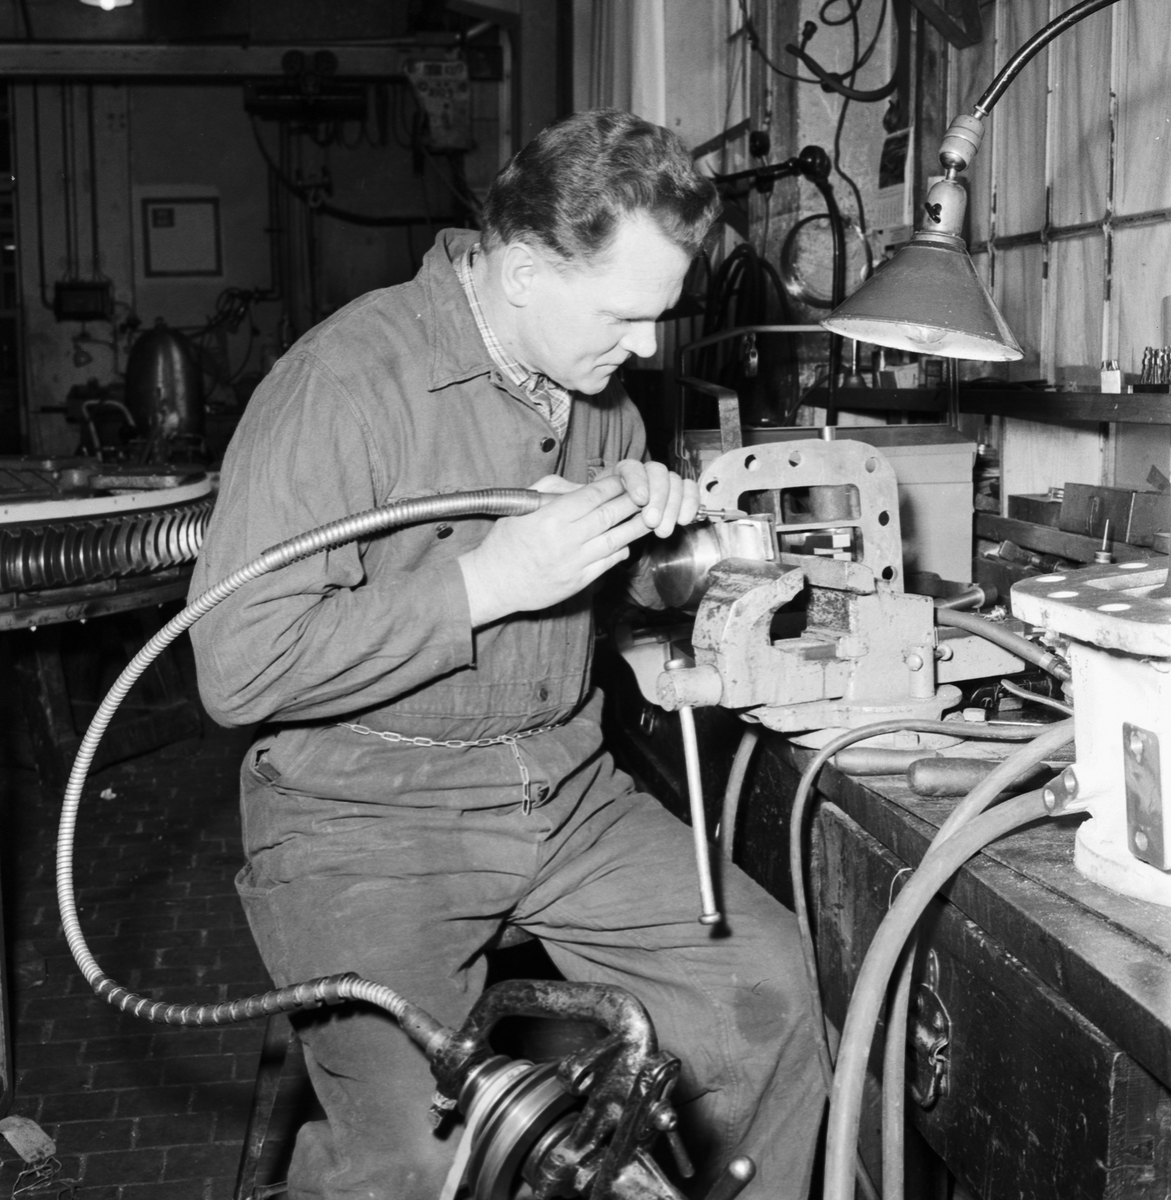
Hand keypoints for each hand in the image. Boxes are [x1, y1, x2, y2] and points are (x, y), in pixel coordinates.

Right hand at [458, 474, 650, 626]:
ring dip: (637, 526)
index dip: (615, 485)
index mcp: (551, 517)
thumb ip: (553, 490)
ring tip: (652, 515)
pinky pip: (608, 562)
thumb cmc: (506, 542)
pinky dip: (621, 549)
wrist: (494, 583)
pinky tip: (628, 541)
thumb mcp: (523, 506)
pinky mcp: (579, 582)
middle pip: (610, 515)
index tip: (628, 477)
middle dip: (633, 501)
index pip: (593, 495)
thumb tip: (584, 484)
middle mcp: (566, 539)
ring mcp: (574, 563)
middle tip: (651, 492)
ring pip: (616, 540)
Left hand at [605, 460, 699, 536]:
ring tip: (663, 530)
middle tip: (652, 522)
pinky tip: (683, 520)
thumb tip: (597, 500)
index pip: (633, 467)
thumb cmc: (608, 516)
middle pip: (658, 473)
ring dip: (672, 507)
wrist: (619, 526)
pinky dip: (690, 504)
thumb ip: (600, 504)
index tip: (640, 499)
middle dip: (657, 498)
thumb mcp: (601, 510)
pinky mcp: (681, 491)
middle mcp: (646, 472)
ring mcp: (665, 480)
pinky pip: (690, 490)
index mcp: (623, 472)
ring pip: (675, 482)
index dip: (638, 481)